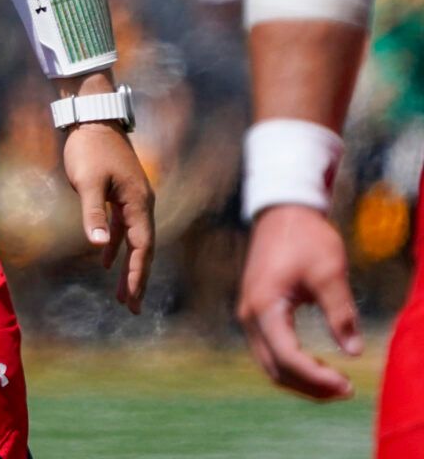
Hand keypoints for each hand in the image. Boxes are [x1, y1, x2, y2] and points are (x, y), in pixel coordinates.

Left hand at [61, 121, 154, 312]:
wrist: (92, 117)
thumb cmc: (89, 148)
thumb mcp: (87, 181)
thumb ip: (92, 213)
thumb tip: (98, 245)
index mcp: (138, 204)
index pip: (141, 247)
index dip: (137, 274)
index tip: (132, 299)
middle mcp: (141, 204)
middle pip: (142, 248)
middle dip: (137, 278)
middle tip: (132, 308)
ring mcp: (131, 198)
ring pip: (132, 239)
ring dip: (127, 265)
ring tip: (122, 294)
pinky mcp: (120, 192)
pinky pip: (122, 226)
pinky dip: (115, 243)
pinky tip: (105, 258)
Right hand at [237, 204, 361, 400]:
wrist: (282, 212)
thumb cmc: (305, 238)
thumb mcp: (329, 272)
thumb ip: (341, 313)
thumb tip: (354, 351)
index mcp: (264, 306)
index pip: (288, 357)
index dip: (318, 378)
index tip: (348, 386)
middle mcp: (249, 314)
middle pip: (274, 368)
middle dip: (310, 386)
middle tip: (346, 390)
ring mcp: (249, 313)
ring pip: (269, 363)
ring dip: (301, 379)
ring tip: (334, 383)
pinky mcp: (255, 311)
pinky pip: (269, 350)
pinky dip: (292, 365)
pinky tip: (317, 365)